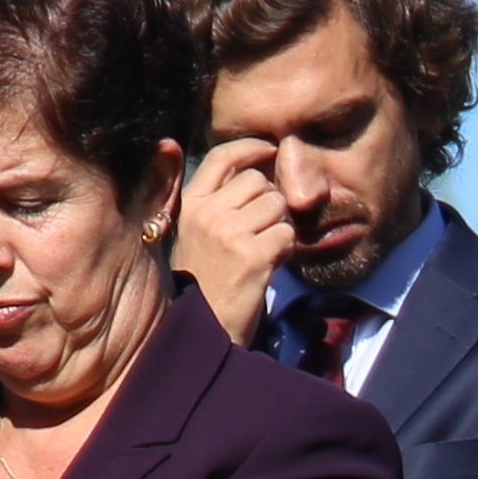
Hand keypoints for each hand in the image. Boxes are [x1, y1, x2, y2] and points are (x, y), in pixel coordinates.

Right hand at [174, 136, 292, 343]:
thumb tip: (251, 166)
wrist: (205, 329)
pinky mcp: (252, 255)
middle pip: (259, 182)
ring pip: (277, 204)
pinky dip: (287, 249)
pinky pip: (287, 233)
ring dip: (281, 225)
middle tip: (263, 231)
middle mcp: (205, 214)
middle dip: (271, 201)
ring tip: (263, 250)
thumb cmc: (206, 283)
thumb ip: (217, 202)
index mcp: (190, 206)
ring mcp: (228, 233)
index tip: (270, 148)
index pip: (222, 157)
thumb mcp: (199, 235)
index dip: (251, 148)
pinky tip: (270, 264)